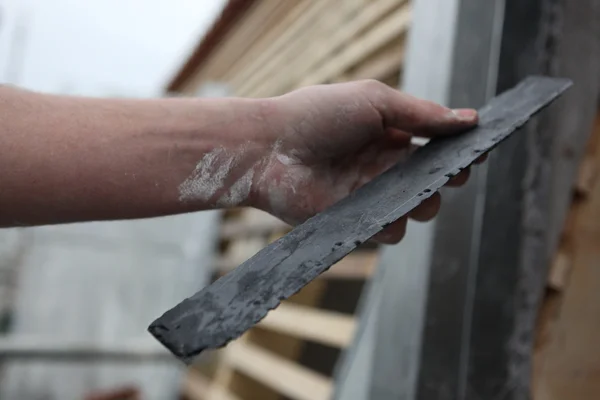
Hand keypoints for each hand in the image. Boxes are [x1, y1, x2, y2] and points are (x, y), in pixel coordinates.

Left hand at [251, 80, 480, 243]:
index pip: (435, 145)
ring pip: (416, 209)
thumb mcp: (374, 101)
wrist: (269, 149)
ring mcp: (369, 195)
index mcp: (389, 134)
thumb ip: (421, 114)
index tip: (478, 152)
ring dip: (422, 202)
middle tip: (450, 174)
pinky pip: (389, 230)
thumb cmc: (316, 115)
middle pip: (432, 180)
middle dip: (447, 179)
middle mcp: (382, 166)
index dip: (457, 150)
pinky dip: (390, 222)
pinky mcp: (354, 220)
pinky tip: (378, 209)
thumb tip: (469, 119)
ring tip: (412, 192)